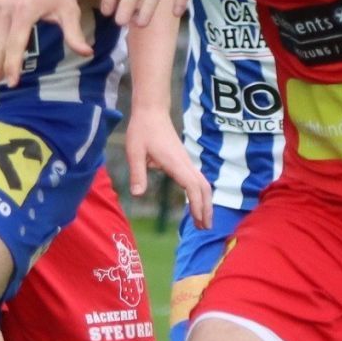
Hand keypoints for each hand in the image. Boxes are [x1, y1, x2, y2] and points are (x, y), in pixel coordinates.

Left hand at [124, 106, 211, 228]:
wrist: (151, 111)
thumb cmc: (142, 130)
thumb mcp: (134, 152)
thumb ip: (137, 173)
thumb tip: (138, 195)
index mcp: (176, 163)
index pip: (192, 187)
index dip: (197, 205)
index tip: (199, 221)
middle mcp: (185, 163)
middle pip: (204, 188)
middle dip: (207, 208)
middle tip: (206, 228)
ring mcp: (186, 161)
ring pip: (203, 184)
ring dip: (205, 202)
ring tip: (203, 221)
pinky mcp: (183, 160)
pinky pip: (197, 179)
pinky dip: (201, 194)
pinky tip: (196, 203)